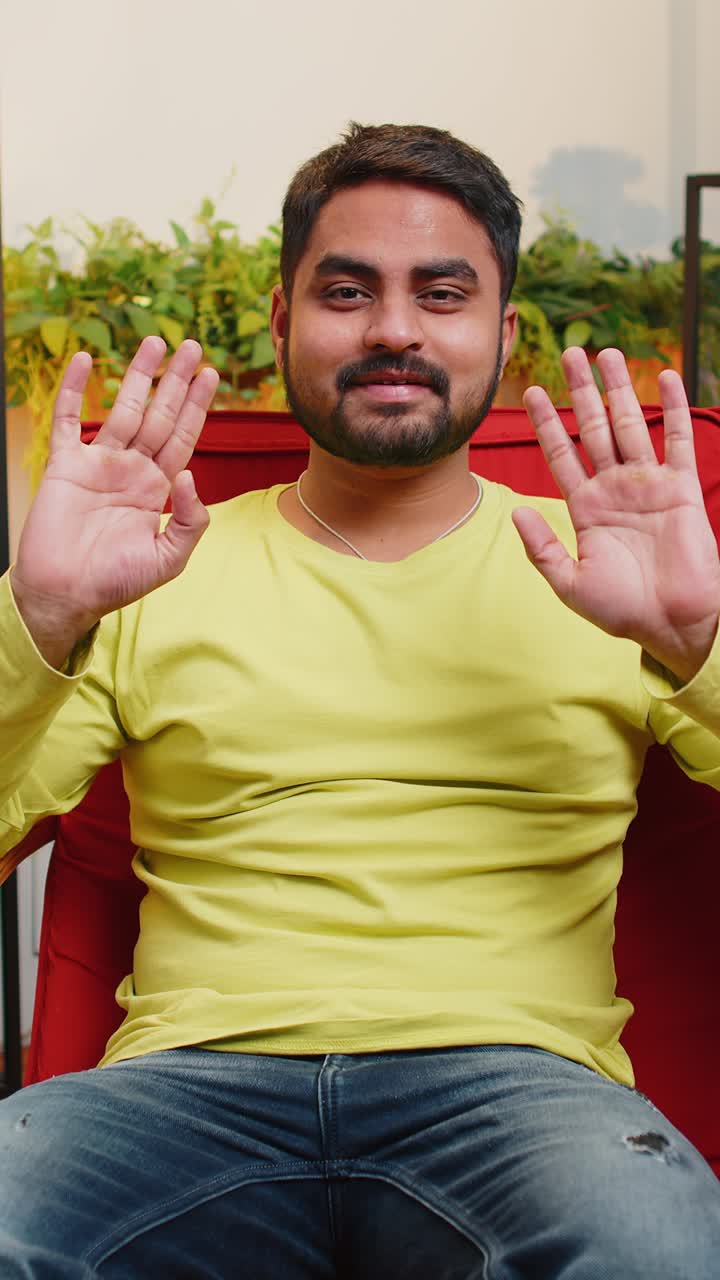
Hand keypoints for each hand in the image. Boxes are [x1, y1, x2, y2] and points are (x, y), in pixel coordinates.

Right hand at [11, 337, 218, 666]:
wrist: (65, 595)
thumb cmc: (116, 584)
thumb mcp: (168, 559)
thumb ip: (190, 521)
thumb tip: (190, 476)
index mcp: (158, 490)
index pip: (183, 438)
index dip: (197, 407)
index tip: (211, 375)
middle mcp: (131, 470)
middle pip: (158, 415)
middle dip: (176, 382)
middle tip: (192, 346)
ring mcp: (98, 464)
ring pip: (121, 409)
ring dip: (137, 376)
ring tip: (154, 343)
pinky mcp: (65, 465)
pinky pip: (69, 419)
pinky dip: (74, 389)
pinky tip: (83, 360)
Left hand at [512, 347, 719, 683]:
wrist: (672, 624)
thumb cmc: (621, 611)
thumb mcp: (570, 584)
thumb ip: (542, 550)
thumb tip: (516, 514)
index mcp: (585, 508)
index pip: (560, 454)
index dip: (546, 423)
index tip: (530, 391)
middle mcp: (615, 489)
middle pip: (593, 428)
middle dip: (581, 390)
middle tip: (570, 352)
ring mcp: (649, 485)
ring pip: (631, 424)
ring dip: (619, 388)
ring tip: (607, 352)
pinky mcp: (682, 488)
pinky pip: (677, 440)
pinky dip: (674, 408)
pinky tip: (665, 377)